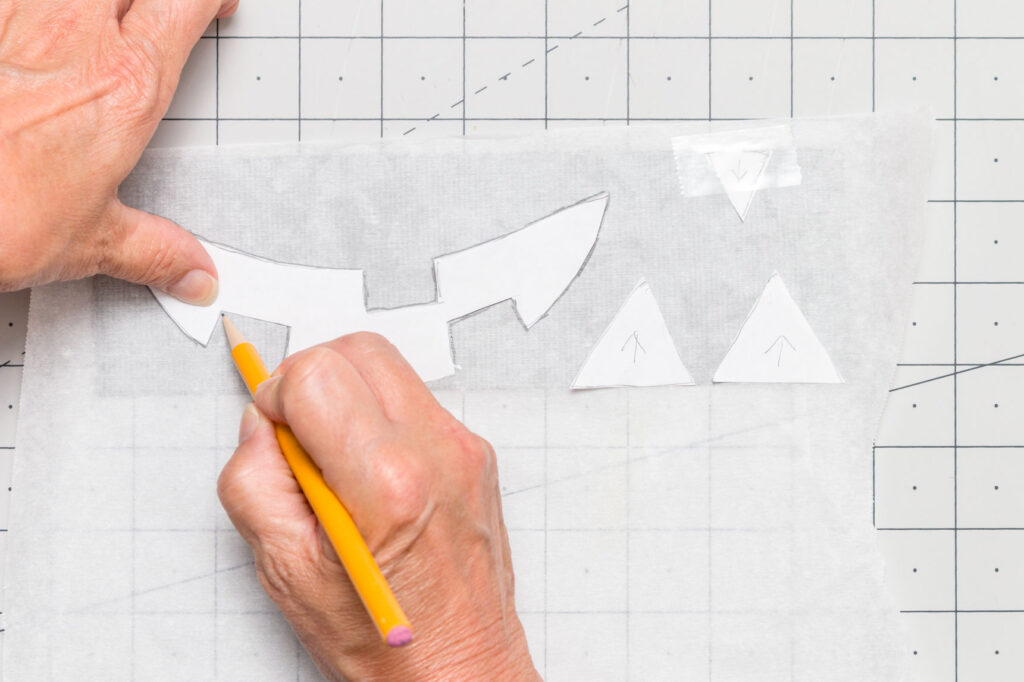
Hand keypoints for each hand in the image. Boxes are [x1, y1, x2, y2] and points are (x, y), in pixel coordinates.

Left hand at [0, 0, 236, 300]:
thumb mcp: (88, 243)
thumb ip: (153, 250)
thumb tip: (191, 271)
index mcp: (125, 85)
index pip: (185, 2)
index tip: (214, 10)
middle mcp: (73, 33)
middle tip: (158, 7)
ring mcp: (13, 16)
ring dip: (88, 1)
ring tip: (90, 18)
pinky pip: (11, 2)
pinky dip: (26, 12)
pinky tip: (25, 29)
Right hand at [218, 333, 538, 681]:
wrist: (460, 666)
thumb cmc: (383, 637)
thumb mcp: (287, 569)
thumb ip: (255, 480)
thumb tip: (260, 423)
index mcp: (386, 484)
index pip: (317, 372)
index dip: (279, 394)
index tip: (276, 433)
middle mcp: (435, 452)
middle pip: (357, 349)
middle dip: (313, 379)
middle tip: (301, 435)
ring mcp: (463, 447)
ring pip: (389, 366)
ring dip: (349, 394)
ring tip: (337, 456)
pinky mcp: (475, 452)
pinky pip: (414, 399)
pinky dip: (381, 415)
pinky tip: (371, 468)